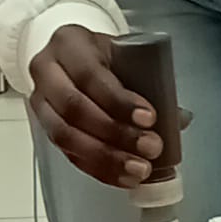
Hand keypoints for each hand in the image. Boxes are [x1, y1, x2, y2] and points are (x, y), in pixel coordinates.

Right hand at [30, 25, 163, 188]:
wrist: (72, 58)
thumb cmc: (103, 57)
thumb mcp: (124, 55)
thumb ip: (150, 82)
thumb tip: (179, 119)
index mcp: (69, 44)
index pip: (90, 75)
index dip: (119, 101)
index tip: (150, 118)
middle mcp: (47, 71)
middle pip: (75, 109)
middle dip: (116, 133)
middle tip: (151, 147)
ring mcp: (40, 102)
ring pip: (66, 136)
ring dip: (106, 158)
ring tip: (139, 169)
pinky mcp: (43, 128)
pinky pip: (67, 154)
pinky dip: (98, 169)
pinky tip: (122, 178)